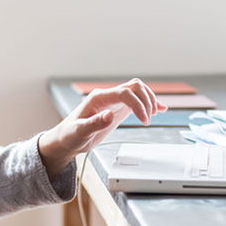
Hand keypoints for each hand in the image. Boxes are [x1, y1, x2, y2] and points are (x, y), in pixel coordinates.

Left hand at [38, 78, 167, 179]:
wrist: (66, 139)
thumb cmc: (69, 135)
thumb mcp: (79, 133)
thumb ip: (94, 123)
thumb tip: (110, 114)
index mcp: (98, 98)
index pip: (125, 92)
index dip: (138, 104)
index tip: (145, 120)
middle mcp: (107, 96)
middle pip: (134, 86)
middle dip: (146, 99)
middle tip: (149, 118)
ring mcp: (113, 102)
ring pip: (137, 91)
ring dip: (149, 99)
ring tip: (154, 115)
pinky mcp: (117, 109)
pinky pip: (135, 101)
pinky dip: (148, 103)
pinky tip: (160, 108)